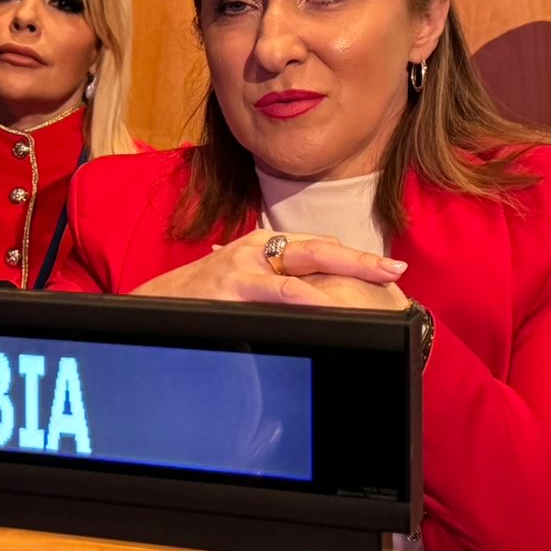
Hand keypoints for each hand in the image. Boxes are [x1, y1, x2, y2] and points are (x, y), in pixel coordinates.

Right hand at [130, 232, 406, 305]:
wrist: (155, 304)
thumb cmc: (200, 296)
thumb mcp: (239, 280)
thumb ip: (274, 280)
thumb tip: (314, 290)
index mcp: (262, 247)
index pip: (316, 246)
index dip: (353, 257)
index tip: (385, 268)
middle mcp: (257, 250)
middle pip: (320, 249)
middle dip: (361, 259)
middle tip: (396, 269)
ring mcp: (244, 267)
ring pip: (304, 266)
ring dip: (346, 272)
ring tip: (377, 280)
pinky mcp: (231, 287)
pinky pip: (275, 291)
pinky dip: (303, 295)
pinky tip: (325, 300)